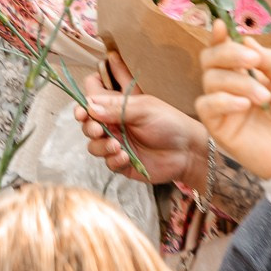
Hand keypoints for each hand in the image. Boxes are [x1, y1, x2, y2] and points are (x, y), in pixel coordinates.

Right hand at [74, 86, 206, 186]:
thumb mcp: (144, 109)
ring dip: (101, 146)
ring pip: (94, 147)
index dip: (83, 109)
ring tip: (116, 145)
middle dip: (89, 128)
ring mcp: (117, 145)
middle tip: (98, 130)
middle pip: (88, 127)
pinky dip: (113, 160)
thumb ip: (115, 108)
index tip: (82, 113)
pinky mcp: (123, 163)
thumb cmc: (171, 124)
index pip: (92, 106)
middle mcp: (115, 127)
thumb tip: (90, 106)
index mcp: (118, 110)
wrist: (188, 151)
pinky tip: (125, 156)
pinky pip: (108, 163)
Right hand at [195, 26, 270, 179]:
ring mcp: (224, 106)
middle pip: (210, 60)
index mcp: (251, 74)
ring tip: (264, 97)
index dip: (219, 38)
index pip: (225, 51)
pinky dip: (223, 100)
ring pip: (210, 80)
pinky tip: (245, 106)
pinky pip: (206, 105)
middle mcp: (233, 87)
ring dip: (238, 83)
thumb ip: (270, 60)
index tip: (222, 26)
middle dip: (228, 54)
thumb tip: (246, 40)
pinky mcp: (217, 126)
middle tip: (253, 61)